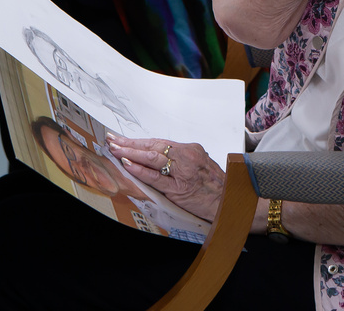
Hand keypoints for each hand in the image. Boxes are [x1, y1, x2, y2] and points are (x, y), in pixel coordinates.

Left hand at [106, 133, 224, 222]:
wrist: (231, 203)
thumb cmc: (216, 187)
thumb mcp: (200, 166)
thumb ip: (180, 162)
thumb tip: (156, 159)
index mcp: (190, 149)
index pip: (158, 142)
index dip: (138, 141)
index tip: (123, 139)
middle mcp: (186, 156)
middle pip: (152, 146)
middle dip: (130, 143)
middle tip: (112, 140)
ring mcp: (183, 171)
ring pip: (152, 157)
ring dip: (130, 152)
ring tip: (115, 149)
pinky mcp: (180, 188)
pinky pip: (156, 177)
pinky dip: (140, 170)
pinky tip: (128, 164)